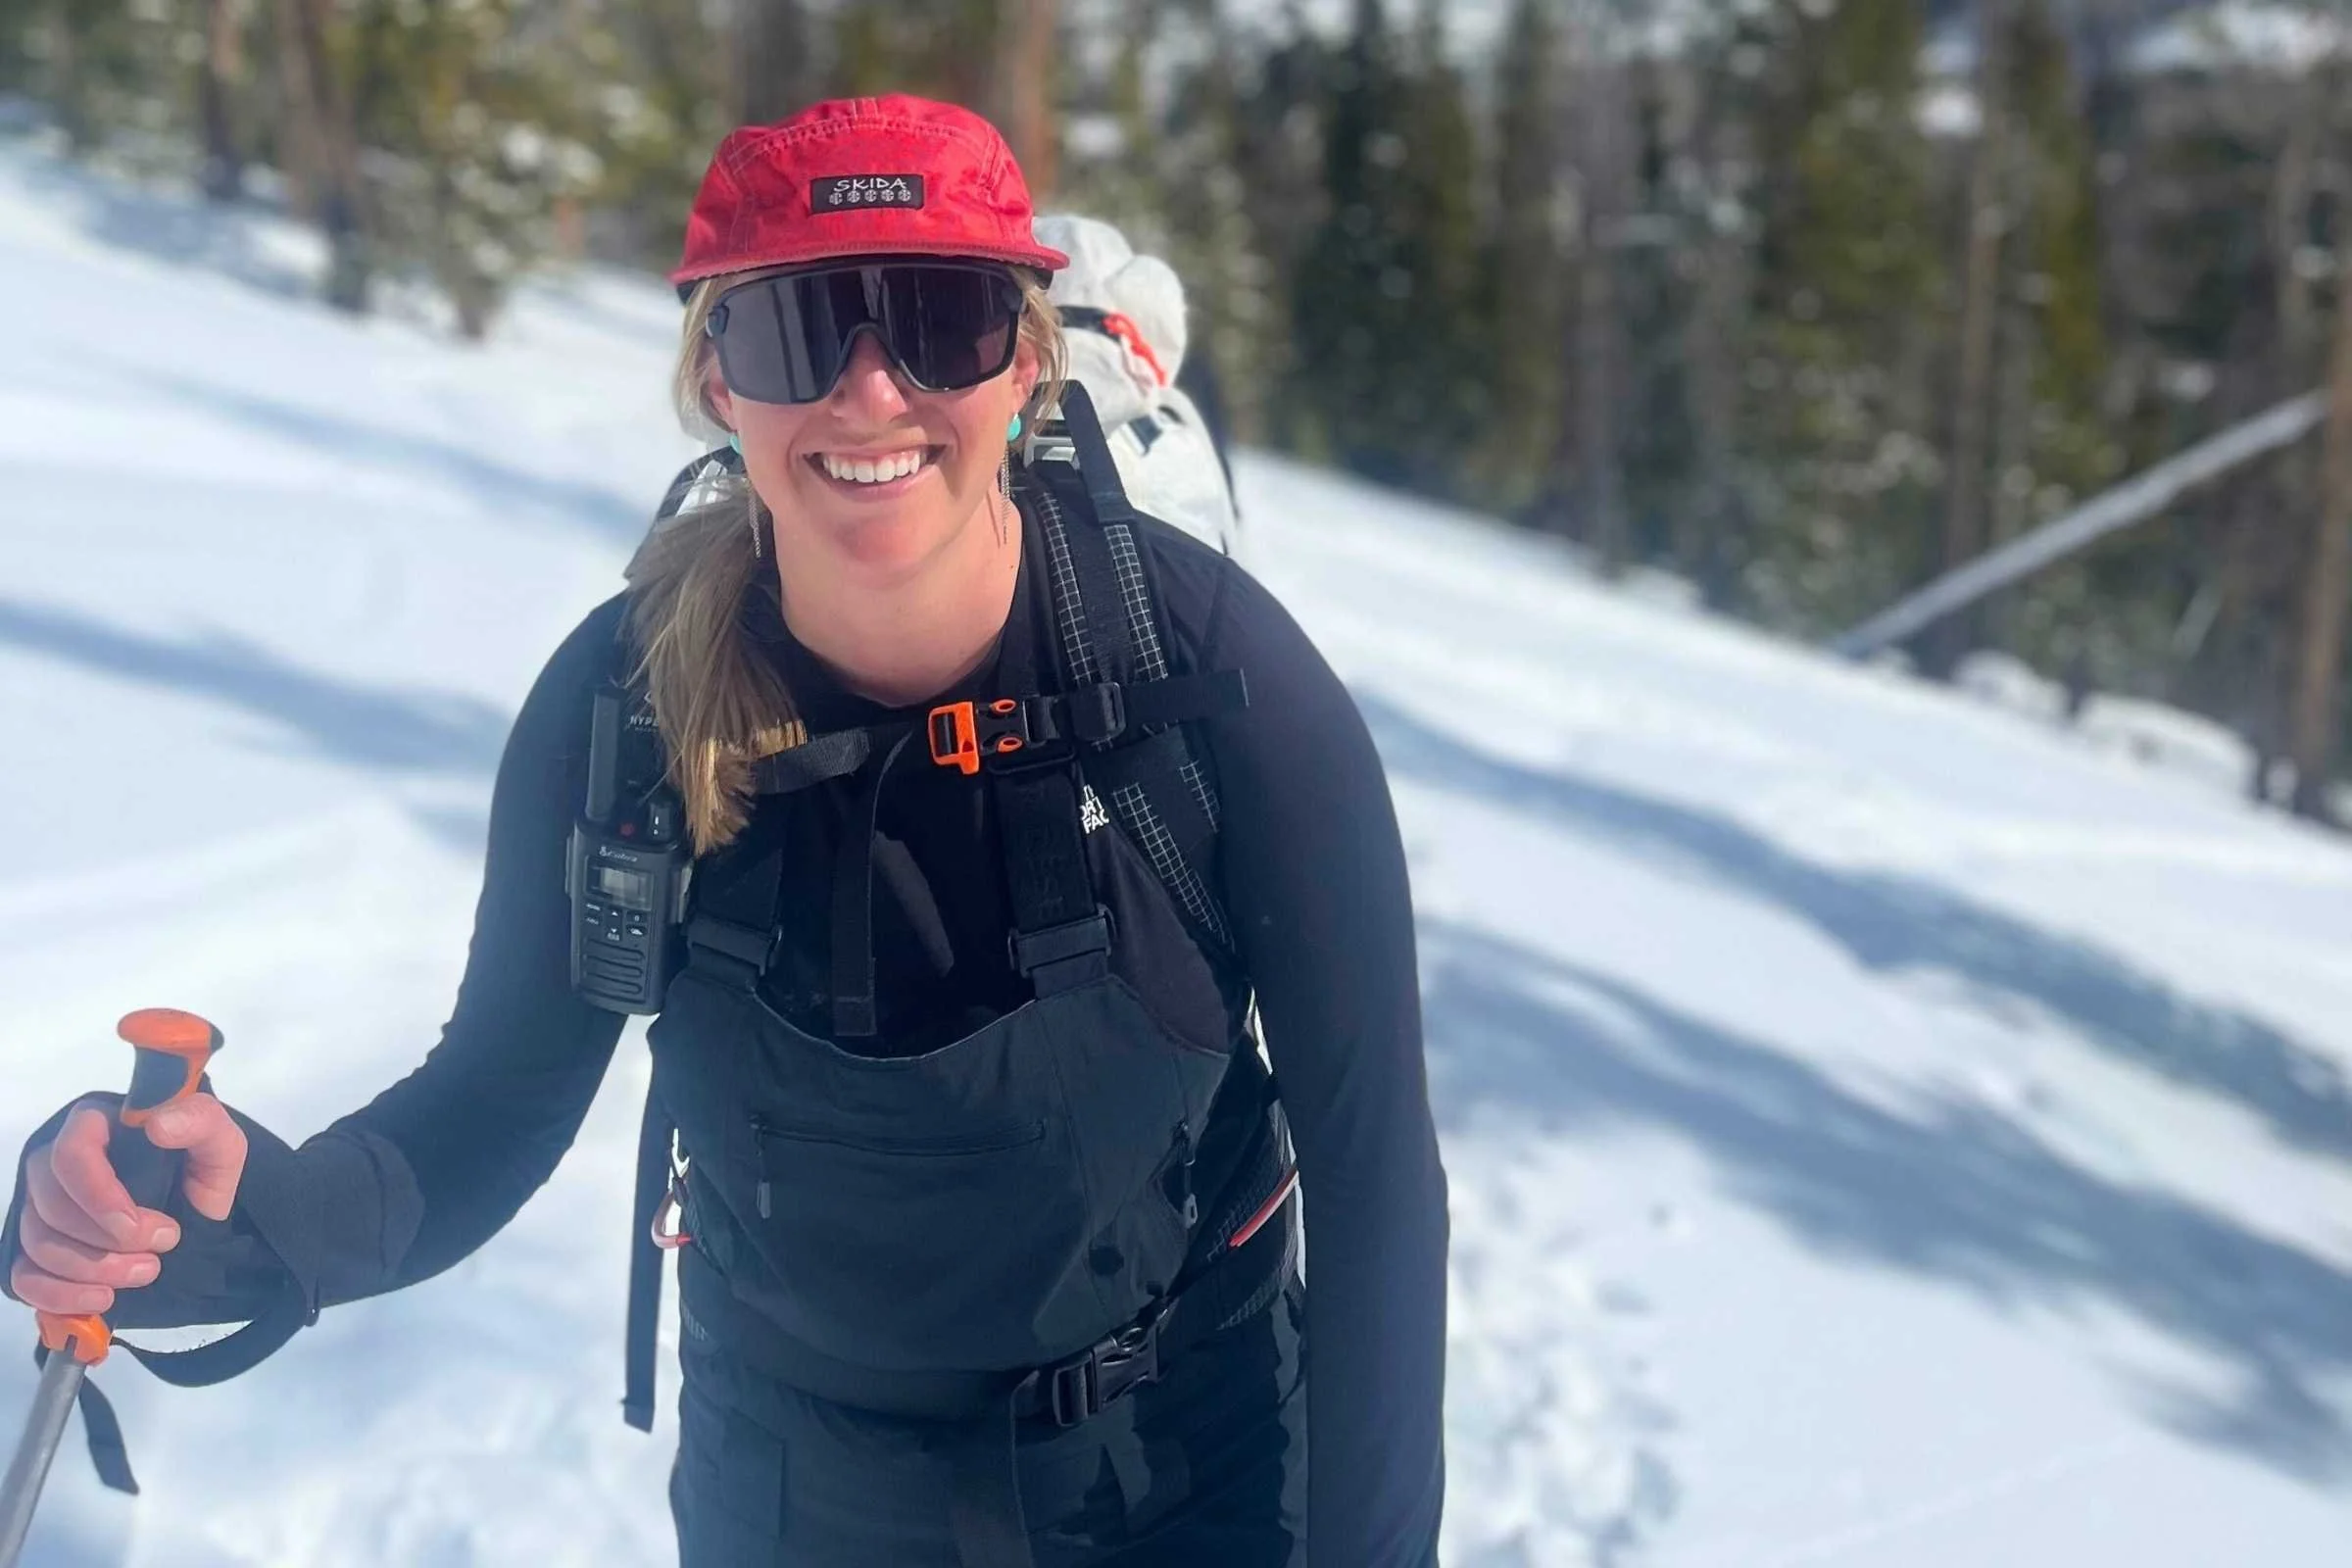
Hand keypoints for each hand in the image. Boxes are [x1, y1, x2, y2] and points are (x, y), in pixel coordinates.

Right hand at [7, 1095, 246, 1315]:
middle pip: (51, 1207)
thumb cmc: (201, 1171)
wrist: (196, 1215)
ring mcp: (40, 1209)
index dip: (99, 1197)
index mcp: (94, 1127)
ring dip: (92, 1270)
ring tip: (145, 1272)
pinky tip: (102, 1299)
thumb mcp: (219, 1143)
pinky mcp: (36, 1250)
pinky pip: (24, 1277)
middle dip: (105, 1243)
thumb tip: (158, 1126)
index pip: (70, 1154)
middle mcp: (55, 1165)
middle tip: (158, 1254)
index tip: (138, 1229)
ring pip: (38, 1244)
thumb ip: (200, 1122)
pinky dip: (60, 1296)